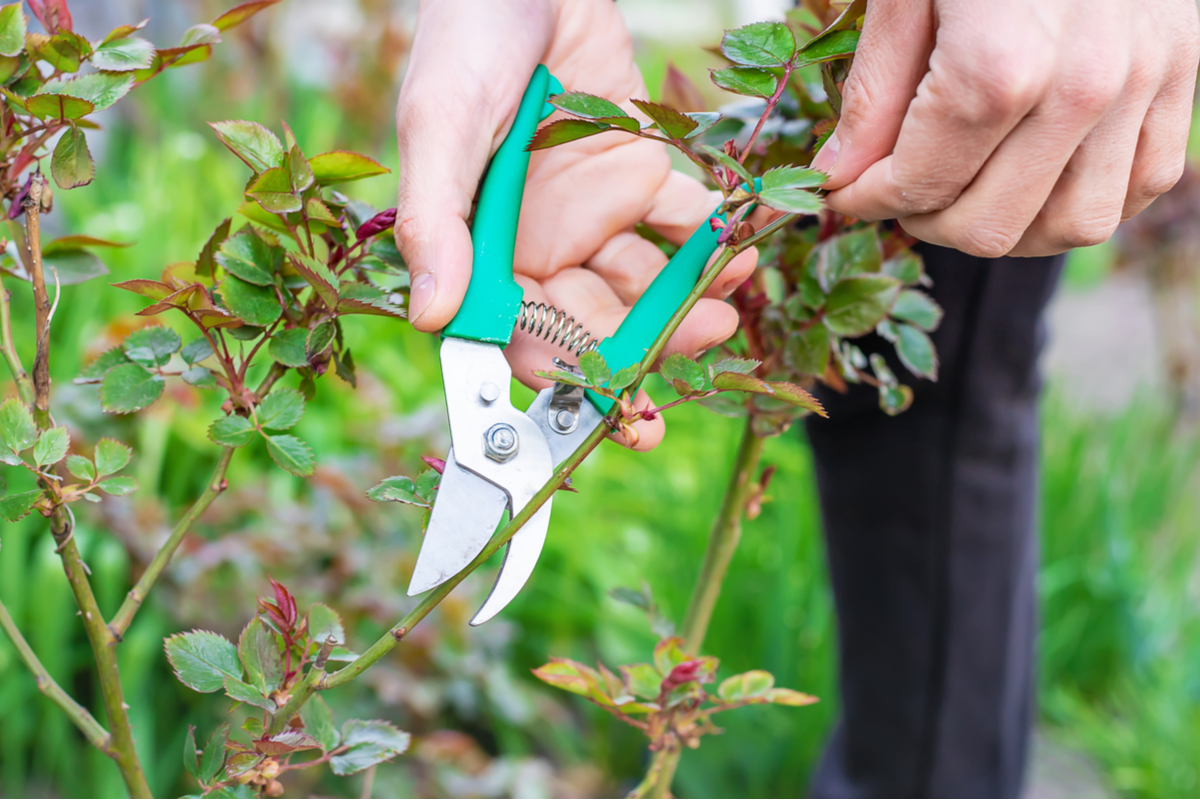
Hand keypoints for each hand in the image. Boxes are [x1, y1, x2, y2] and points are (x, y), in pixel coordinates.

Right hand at [395, 0, 756, 449]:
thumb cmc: (468, 35)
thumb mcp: (442, 123)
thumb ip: (435, 220)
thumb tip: (432, 316)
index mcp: (480, 250)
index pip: (521, 338)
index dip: (568, 383)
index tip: (623, 416)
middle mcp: (536, 245)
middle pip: (594, 324)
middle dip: (647, 346)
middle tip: (702, 346)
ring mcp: (590, 213)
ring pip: (643, 283)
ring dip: (688, 300)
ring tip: (731, 299)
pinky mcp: (638, 175)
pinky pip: (678, 223)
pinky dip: (708, 240)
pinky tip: (738, 250)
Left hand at [811, 0, 1199, 256]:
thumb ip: (874, 92)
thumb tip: (842, 173)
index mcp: (1000, 65)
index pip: (921, 187)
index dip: (870, 200)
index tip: (847, 188)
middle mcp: (1084, 87)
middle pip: (993, 226)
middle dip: (928, 221)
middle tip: (899, 192)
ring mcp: (1145, 83)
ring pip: (1074, 223)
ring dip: (1008, 225)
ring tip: (966, 189)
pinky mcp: (1184, 74)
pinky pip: (1143, 183)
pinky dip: (1085, 195)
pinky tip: (1038, 171)